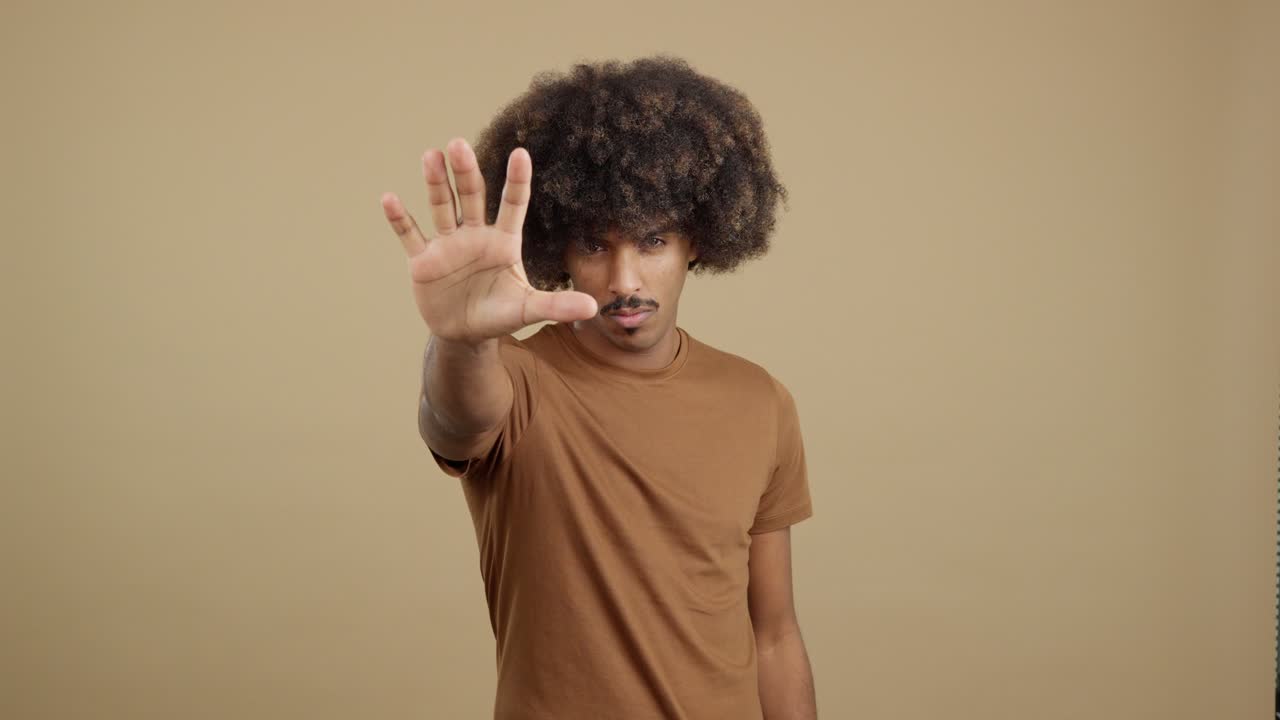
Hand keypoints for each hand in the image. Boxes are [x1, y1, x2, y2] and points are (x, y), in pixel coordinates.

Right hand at [381, 138, 597, 344]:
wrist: (464, 334)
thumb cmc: (499, 315)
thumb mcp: (529, 310)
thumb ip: (557, 305)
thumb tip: (594, 306)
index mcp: (504, 241)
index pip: (512, 204)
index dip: (516, 180)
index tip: (520, 153)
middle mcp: (475, 235)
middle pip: (471, 197)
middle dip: (465, 172)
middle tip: (458, 145)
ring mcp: (448, 245)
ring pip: (442, 207)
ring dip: (435, 183)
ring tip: (431, 155)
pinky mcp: (423, 260)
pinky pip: (410, 235)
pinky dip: (400, 219)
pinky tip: (389, 198)